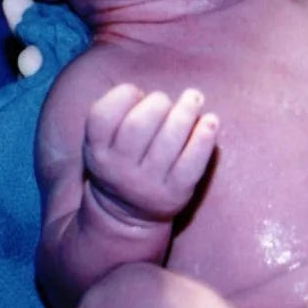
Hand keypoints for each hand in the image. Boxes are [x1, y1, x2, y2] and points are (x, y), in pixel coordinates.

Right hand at [83, 84, 217, 225]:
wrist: (126, 214)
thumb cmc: (120, 161)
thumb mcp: (103, 142)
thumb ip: (117, 115)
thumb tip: (156, 97)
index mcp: (96, 151)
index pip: (102, 115)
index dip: (123, 95)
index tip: (138, 93)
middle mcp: (118, 169)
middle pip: (138, 125)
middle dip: (158, 103)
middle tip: (166, 101)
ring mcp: (147, 183)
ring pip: (168, 140)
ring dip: (186, 112)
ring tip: (194, 99)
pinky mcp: (174, 193)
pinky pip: (191, 163)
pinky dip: (204, 139)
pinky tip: (211, 121)